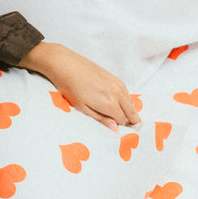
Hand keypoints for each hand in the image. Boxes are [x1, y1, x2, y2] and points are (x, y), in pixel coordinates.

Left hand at [20, 42, 139, 131]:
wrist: (65, 64)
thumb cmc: (70, 88)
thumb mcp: (82, 108)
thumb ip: (100, 119)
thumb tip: (115, 129)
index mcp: (109, 103)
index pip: (122, 121)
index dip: (122, 129)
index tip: (121, 134)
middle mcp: (117, 93)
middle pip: (130, 111)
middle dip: (131, 121)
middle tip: (132, 130)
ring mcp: (117, 83)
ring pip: (130, 101)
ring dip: (130, 111)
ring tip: (129, 120)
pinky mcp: (114, 77)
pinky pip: (125, 92)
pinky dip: (126, 100)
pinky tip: (121, 105)